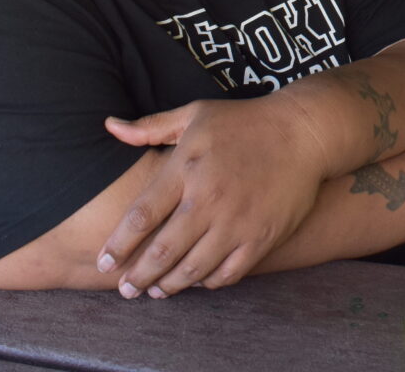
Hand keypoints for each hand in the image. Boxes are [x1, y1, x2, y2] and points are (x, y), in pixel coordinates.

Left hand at [96, 94, 326, 297]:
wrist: (301, 133)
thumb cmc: (242, 122)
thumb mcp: (193, 114)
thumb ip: (150, 126)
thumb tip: (108, 126)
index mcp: (186, 168)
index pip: (142, 215)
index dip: (119, 243)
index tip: (103, 261)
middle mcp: (208, 199)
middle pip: (163, 250)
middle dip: (138, 275)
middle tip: (124, 289)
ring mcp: (236, 222)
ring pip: (193, 268)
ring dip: (169, 285)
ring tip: (155, 291)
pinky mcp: (261, 238)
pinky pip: (227, 273)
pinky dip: (207, 283)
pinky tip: (196, 281)